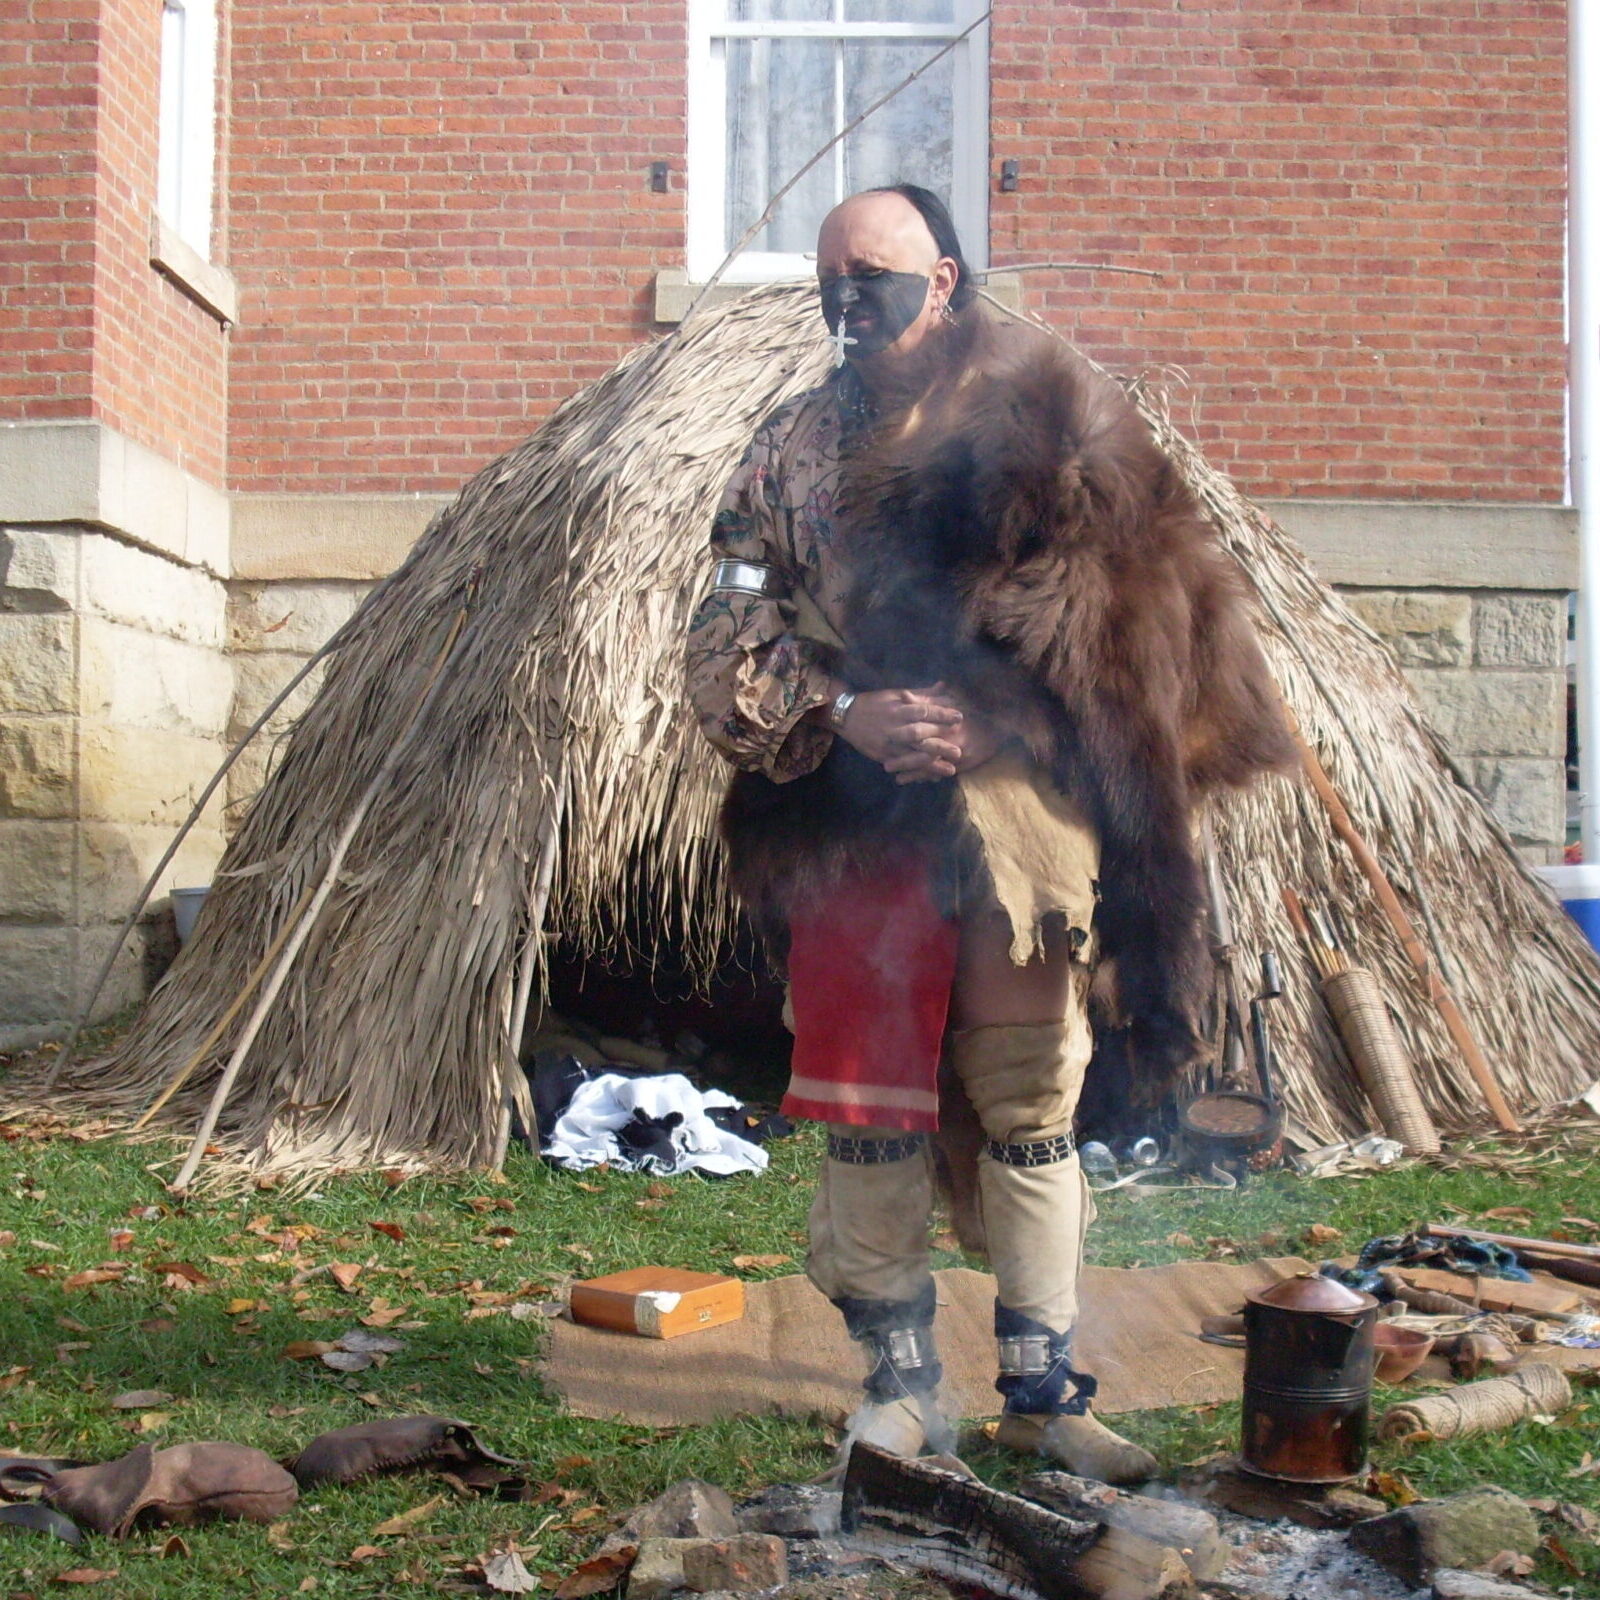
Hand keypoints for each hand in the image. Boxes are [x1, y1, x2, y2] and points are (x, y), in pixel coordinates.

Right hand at [833, 687, 963, 777]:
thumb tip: (944, 686)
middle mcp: (893, 726)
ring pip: (911, 754)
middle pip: (918, 735)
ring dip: (931, 763)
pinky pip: (902, 766)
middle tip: (959, 750)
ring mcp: (888, 743)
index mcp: (898, 708)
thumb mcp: (897, 694)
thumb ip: (922, 693)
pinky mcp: (883, 756)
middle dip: (939, 743)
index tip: (959, 718)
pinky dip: (917, 772)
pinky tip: (932, 777)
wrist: (847, 716)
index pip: (923, 711)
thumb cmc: (876, 703)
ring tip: (951, 769)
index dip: (941, 714)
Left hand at [888, 701, 1002, 783]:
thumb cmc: (971, 710)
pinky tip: (908, 781)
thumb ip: (926, 698)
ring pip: (928, 763)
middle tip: (884, 762)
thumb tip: (903, 695)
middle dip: (901, 755)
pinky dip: (924, 777)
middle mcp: (947, 735)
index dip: (899, 730)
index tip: (883, 735)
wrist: (998, 726)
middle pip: (920, 746)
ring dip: (910, 770)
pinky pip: (939, 772)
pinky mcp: (959, 764)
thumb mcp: (950, 700)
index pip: (917, 724)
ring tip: (893, 774)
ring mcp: (953, 751)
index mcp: (943, 718)